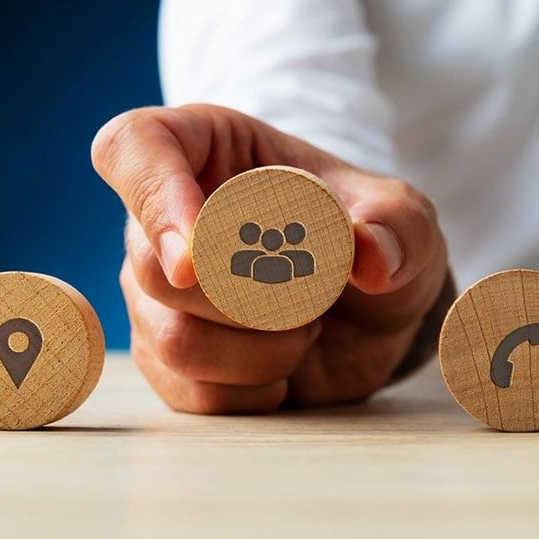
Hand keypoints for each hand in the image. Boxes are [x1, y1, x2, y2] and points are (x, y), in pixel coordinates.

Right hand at [91, 104, 448, 412]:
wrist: (371, 310)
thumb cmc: (371, 237)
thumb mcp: (404, 218)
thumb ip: (399, 225)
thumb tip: (372, 259)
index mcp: (207, 149)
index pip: (133, 148)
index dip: (154, 197)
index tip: (200, 253)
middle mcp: (165, 218)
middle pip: (155, 266)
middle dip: (247, 300)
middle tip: (313, 296)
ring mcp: (159, 291)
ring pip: (171, 337)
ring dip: (259, 351)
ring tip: (306, 328)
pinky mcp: (168, 353)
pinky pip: (186, 389)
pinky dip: (251, 390)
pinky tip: (284, 368)